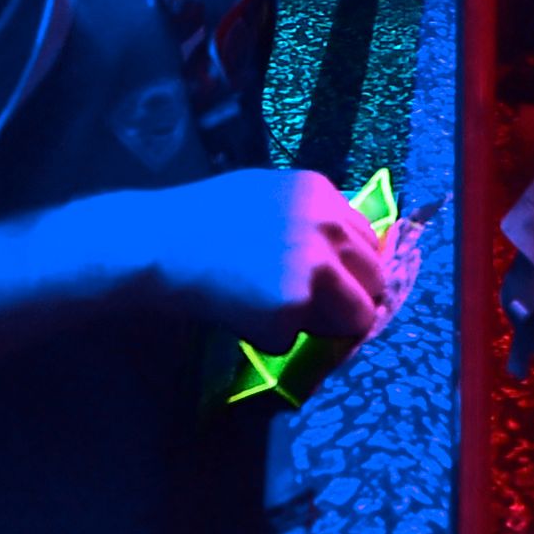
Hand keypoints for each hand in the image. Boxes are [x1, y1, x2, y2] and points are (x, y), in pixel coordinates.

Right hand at [162, 168, 397, 370]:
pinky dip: (274, 336)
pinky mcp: (291, 310)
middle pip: (374, 281)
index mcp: (322, 194)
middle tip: (314, 308)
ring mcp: (312, 270)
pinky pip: (300, 339)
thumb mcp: (268, 195)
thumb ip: (312, 217)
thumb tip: (348, 252)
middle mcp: (326, 228)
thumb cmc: (204, 218)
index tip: (337, 283)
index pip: (370, 242)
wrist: (159, 244)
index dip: (353, 268)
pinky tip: (242, 313)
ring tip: (277, 310)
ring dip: (324, 324)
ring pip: (354, 318)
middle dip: (350, 299)